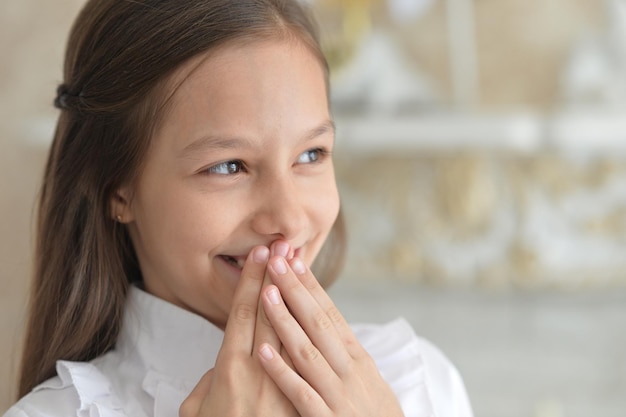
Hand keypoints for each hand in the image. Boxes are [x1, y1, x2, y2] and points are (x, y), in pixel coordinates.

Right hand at [180, 243, 298, 416]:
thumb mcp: (202, 414)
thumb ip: (208, 388)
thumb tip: (214, 375)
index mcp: (230, 369)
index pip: (243, 314)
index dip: (252, 283)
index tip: (260, 257)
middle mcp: (259, 370)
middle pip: (271, 312)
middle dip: (277, 277)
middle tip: (283, 245)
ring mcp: (285, 381)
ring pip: (294, 327)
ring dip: (297, 293)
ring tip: (300, 265)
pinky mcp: (304, 395)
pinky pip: (313, 355)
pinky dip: (315, 328)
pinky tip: (319, 308)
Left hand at [257, 251, 405, 416]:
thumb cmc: (376, 416)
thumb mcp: (367, 380)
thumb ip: (344, 355)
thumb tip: (323, 326)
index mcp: (358, 358)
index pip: (331, 314)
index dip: (312, 287)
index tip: (295, 261)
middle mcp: (350, 370)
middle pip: (318, 323)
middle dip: (296, 290)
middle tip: (277, 260)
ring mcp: (339, 395)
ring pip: (307, 351)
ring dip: (285, 320)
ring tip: (265, 293)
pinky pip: (301, 393)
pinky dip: (282, 371)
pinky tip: (262, 352)